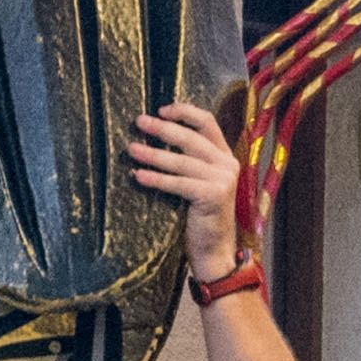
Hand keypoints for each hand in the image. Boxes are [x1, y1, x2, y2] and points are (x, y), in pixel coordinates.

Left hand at [128, 99, 249, 280]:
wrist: (215, 250)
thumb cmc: (200, 215)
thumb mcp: (199, 181)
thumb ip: (189, 161)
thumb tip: (156, 137)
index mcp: (226, 156)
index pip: (208, 123)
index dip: (184, 112)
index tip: (160, 110)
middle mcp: (228, 165)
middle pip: (192, 138)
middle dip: (163, 129)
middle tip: (138, 122)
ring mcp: (223, 180)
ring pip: (182, 161)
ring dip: (154, 154)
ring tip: (131, 149)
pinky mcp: (214, 196)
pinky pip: (178, 183)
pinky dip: (156, 179)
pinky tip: (138, 176)